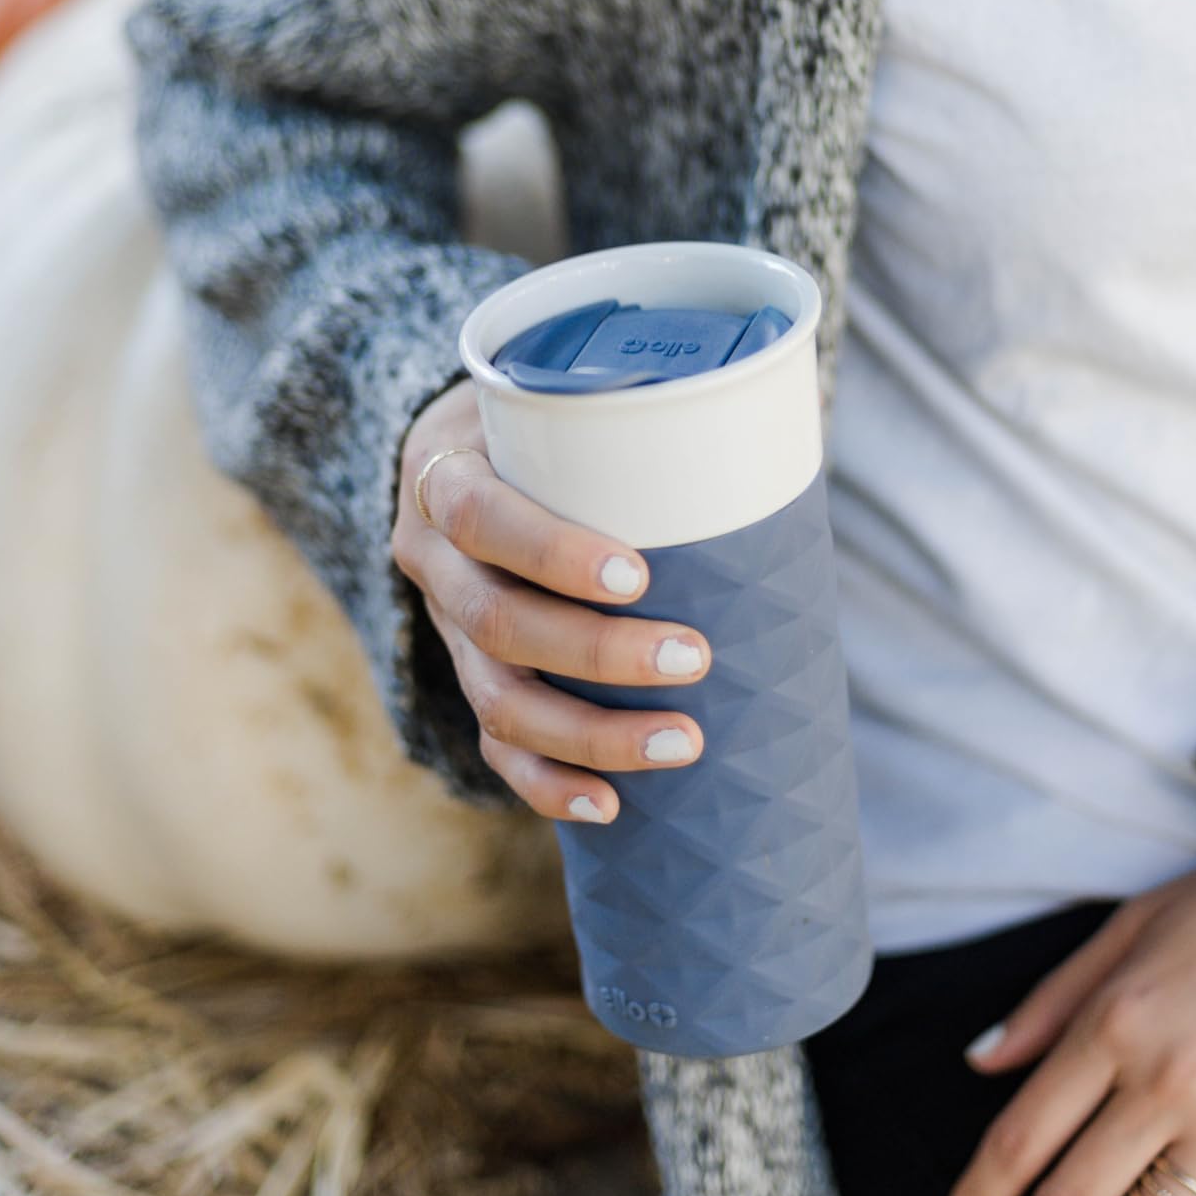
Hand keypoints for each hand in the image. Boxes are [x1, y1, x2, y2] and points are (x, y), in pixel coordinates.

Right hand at [392, 377, 711, 821]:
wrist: (457, 449)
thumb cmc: (538, 418)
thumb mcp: (554, 389)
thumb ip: (625, 403)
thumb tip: (763, 401)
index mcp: (445, 474)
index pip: (482, 517)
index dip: (552, 553)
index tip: (638, 574)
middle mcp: (432, 559)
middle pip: (498, 623)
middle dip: (600, 654)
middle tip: (697, 657)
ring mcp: (445, 627)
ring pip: (498, 700)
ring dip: (591, 734)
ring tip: (684, 741)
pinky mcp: (467, 674)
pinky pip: (494, 746)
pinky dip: (549, 784)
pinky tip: (612, 806)